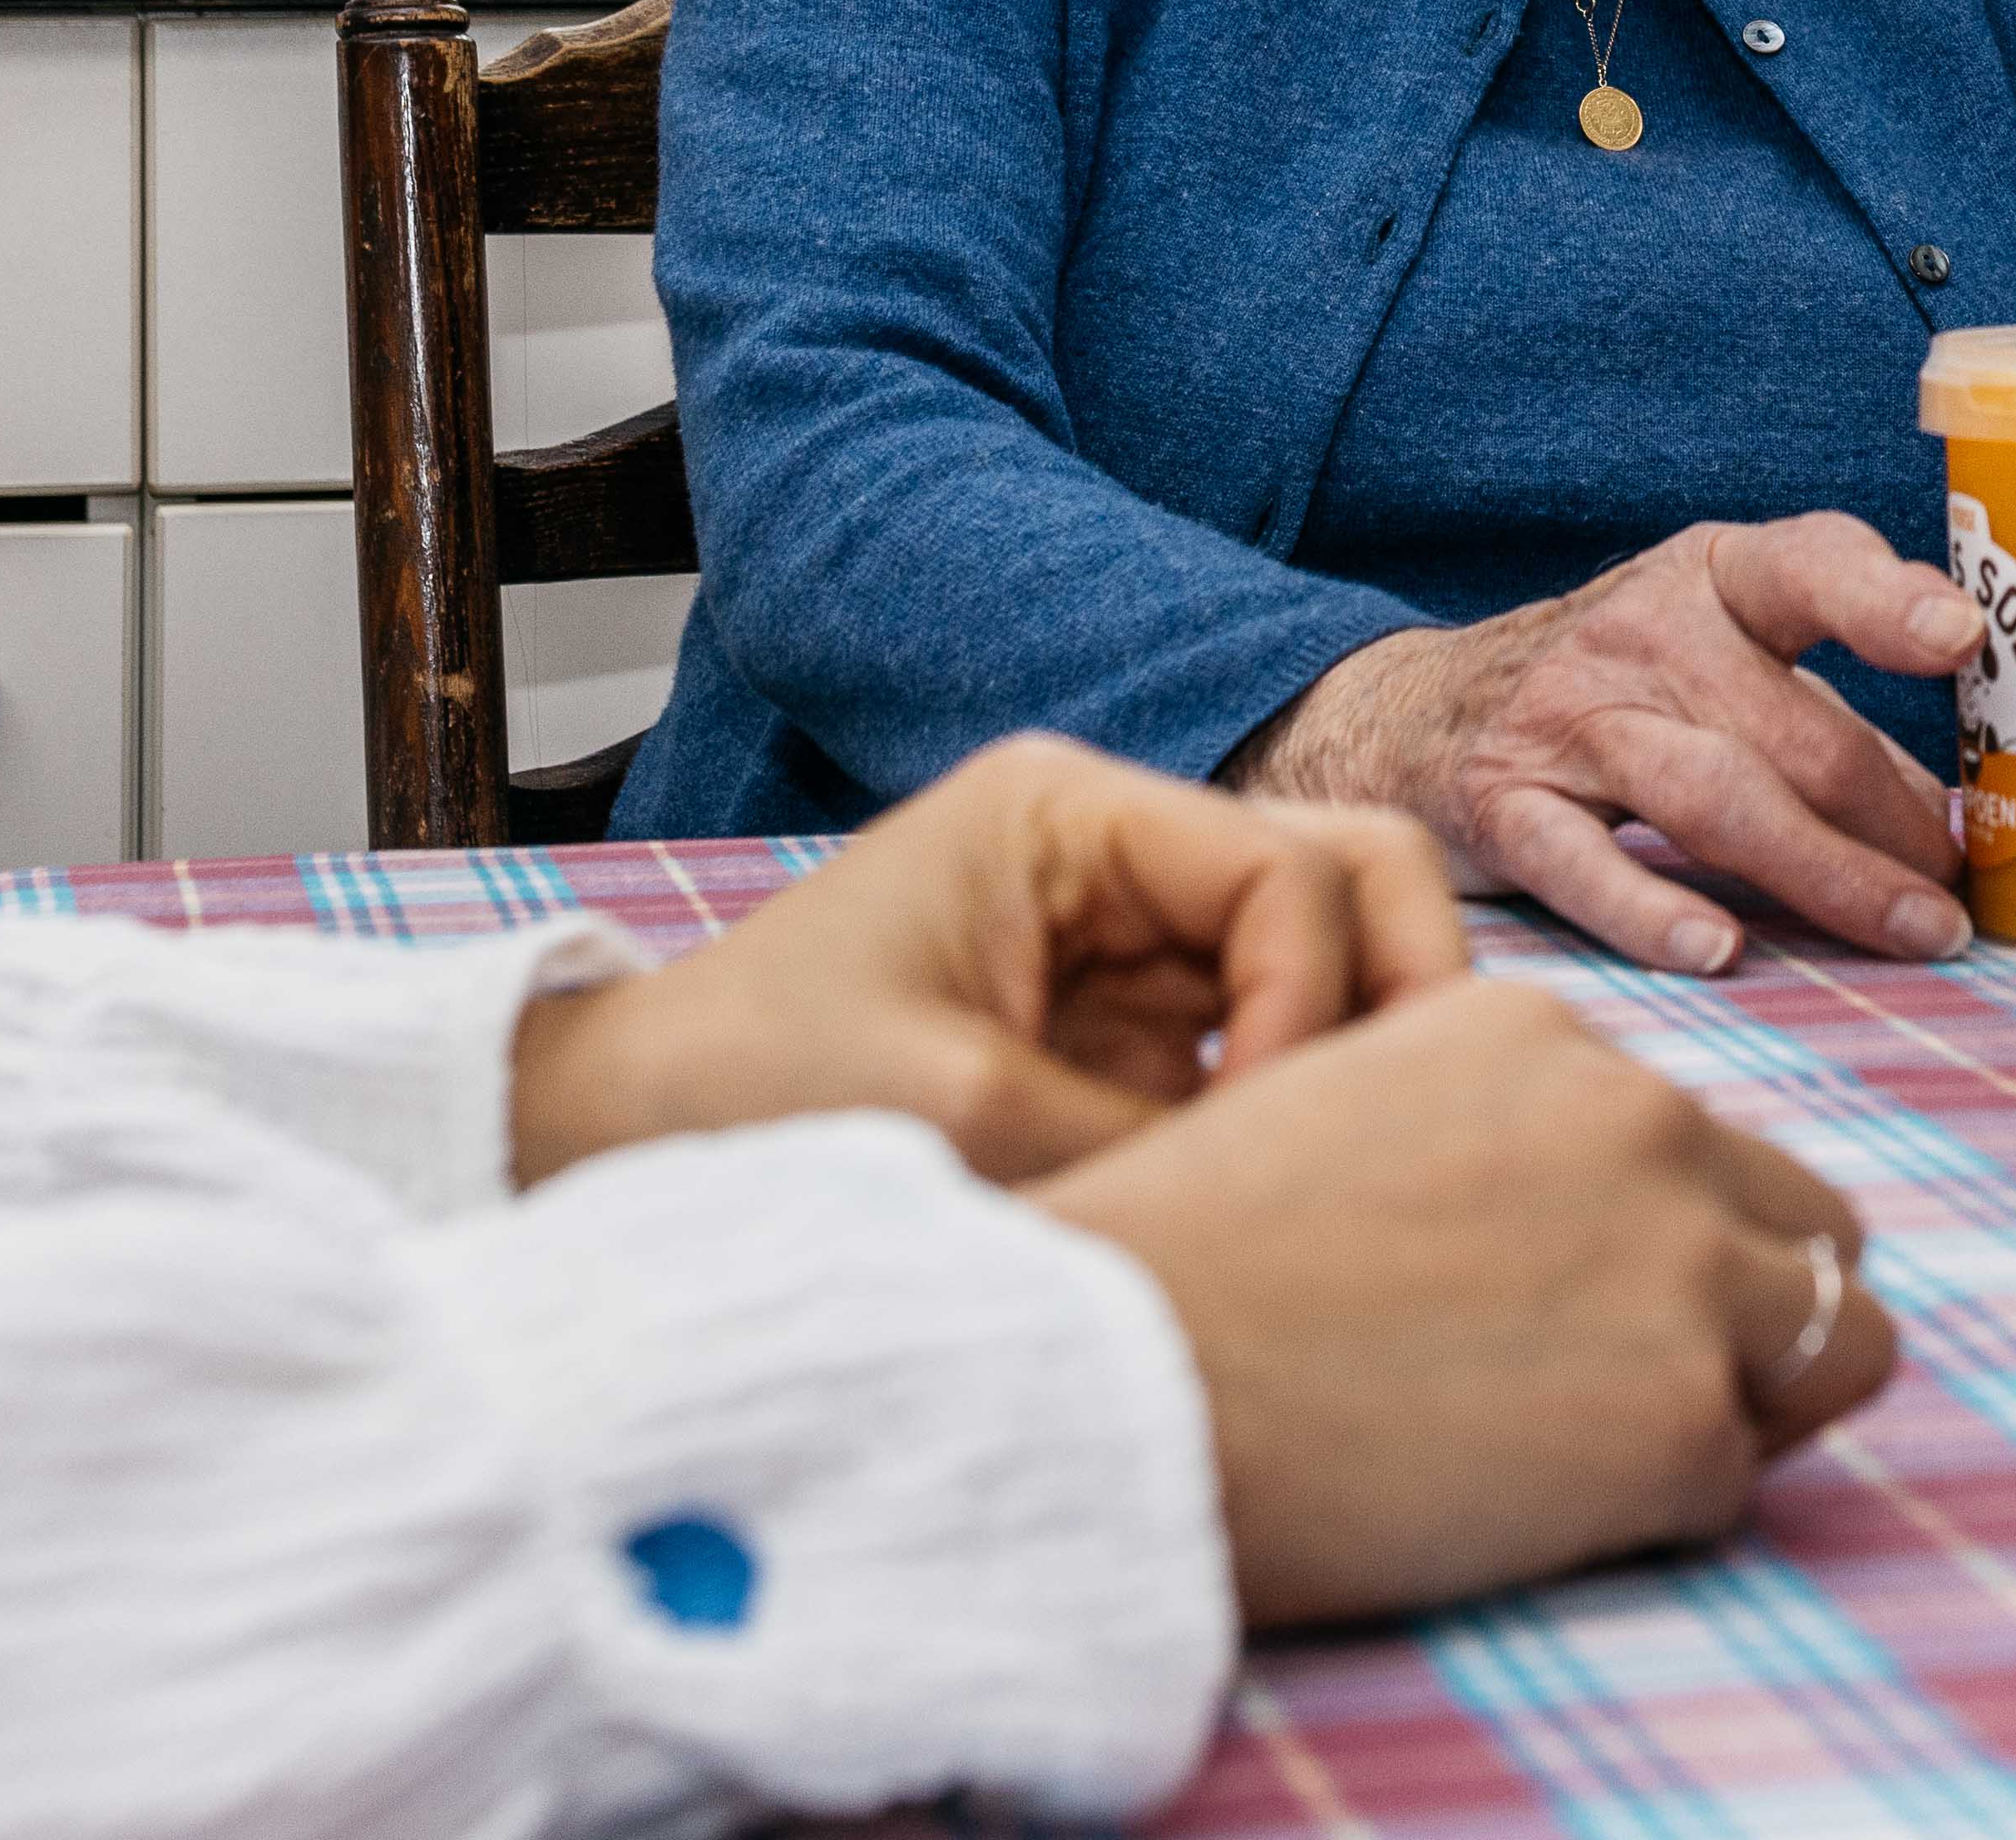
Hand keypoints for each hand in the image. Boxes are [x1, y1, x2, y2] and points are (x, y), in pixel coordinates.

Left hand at [511, 732, 1466, 1186]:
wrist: (622, 1142)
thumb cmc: (756, 1093)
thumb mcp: (960, 1116)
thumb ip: (1154, 1143)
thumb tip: (1314, 1194)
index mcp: (1076, 812)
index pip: (1290, 869)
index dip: (1316, 995)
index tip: (1265, 1126)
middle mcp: (1126, 853)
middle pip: (1355, 879)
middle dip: (1393, 999)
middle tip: (1379, 1139)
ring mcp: (1140, 940)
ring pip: (1337, 960)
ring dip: (1354, 1060)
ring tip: (1332, 1180)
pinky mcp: (1136, 1032)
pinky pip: (1275, 1048)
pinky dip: (1299, 1114)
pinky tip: (1277, 1204)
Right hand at [1039, 974, 1902, 1628]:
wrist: (1114, 1386)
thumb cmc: (1182, 1273)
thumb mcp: (1348, 1111)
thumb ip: (1488, 1132)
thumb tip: (1571, 1218)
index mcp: (1546, 1034)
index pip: (1690, 1140)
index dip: (1648, 1238)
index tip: (1560, 1305)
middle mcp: (1639, 1118)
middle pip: (1802, 1221)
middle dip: (1735, 1305)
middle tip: (1609, 1388)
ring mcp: (1680, 1264)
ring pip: (1836, 1337)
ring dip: (1746, 1399)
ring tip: (1603, 1451)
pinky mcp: (1683, 1416)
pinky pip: (1736, 1479)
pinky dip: (1658, 1512)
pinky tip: (1526, 1509)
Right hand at [1237, 515, 1984, 975]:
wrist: (1411, 715)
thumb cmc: (1618, 688)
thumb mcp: (1717, 654)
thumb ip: (1826, 715)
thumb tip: (1950, 818)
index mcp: (1714, 576)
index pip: (1811, 565)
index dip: (1888, 600)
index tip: (1962, 639)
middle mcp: (1642, 632)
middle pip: (1790, 728)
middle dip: (1891, 819)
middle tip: (1957, 895)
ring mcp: (1568, 720)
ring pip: (1712, 795)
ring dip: (1825, 873)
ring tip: (1909, 933)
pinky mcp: (1504, 806)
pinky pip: (1583, 864)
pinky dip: (1652, 910)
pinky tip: (1721, 953)